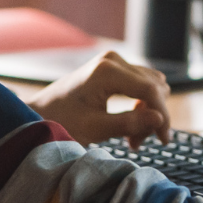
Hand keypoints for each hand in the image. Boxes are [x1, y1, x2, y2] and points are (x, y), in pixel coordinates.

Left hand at [24, 51, 171, 146]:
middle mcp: (113, 60)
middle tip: (136, 143)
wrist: (38, 113)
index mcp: (107, 71)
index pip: (151, 90)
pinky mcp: (113, 68)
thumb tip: (160, 120)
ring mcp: (113, 62)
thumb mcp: (94, 128)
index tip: (164, 141)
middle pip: (154, 87)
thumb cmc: (60, 121)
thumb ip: (128, 124)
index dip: (163, 116)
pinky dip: (140, 106)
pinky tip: (129, 125)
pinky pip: (141, 85)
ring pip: (151, 86)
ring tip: (131, 137)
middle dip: (152, 116)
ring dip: (147, 112)